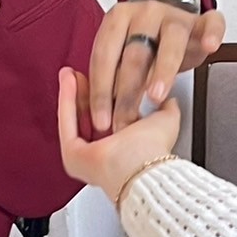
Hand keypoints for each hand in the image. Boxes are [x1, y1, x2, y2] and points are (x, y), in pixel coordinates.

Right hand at [57, 68, 180, 202]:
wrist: (142, 165)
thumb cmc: (152, 150)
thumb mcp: (165, 120)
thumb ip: (166, 109)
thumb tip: (170, 100)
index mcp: (122, 148)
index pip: (107, 115)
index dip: (103, 93)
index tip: (102, 75)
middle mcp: (101, 154)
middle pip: (87, 115)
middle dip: (82, 90)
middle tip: (79, 71)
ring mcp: (84, 156)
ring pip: (74, 118)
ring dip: (70, 93)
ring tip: (69, 72)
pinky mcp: (72, 154)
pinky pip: (66, 122)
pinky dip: (66, 99)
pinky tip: (68, 81)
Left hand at [88, 0, 225, 131]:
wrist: (170, 18)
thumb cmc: (144, 42)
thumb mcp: (120, 54)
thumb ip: (110, 75)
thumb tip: (99, 114)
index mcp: (118, 18)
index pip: (104, 56)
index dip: (101, 90)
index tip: (101, 119)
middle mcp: (146, 13)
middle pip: (135, 54)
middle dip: (128, 93)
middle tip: (125, 121)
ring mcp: (176, 16)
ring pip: (170, 43)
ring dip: (163, 71)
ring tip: (156, 96)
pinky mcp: (203, 21)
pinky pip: (211, 24)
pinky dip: (212, 35)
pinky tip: (210, 47)